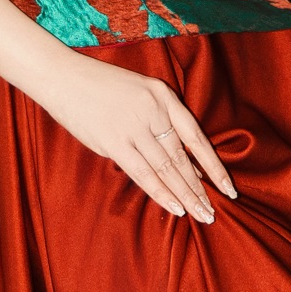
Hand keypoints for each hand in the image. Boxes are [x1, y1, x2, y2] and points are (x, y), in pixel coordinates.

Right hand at [42, 54, 237, 223]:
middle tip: (213, 212)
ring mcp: (135, 126)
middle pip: (183, 158)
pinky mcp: (114, 142)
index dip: (214, 165)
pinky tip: (176, 207)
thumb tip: (178, 161)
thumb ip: (159, 122)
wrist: (63, 76)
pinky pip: (143, 173)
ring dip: (185, 194)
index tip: (228, 188)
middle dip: (200, 188)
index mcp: (164, 96)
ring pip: (167, 168)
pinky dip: (161, 192)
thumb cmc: (100, 88)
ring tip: (201, 215)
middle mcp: (154, 111)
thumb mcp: (139, 94)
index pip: (197, 138)